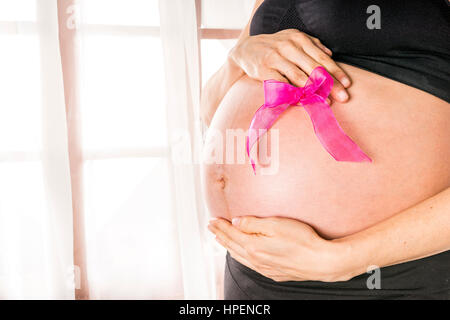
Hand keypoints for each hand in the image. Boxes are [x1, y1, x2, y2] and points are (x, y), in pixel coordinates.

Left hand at [208, 216, 355, 281]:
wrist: (321, 262)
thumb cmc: (303, 241)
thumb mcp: (276, 225)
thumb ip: (253, 223)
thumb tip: (236, 221)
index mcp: (254, 246)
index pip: (232, 233)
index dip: (221, 226)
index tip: (213, 219)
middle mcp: (256, 259)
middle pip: (232, 245)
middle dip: (220, 235)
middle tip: (211, 227)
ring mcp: (265, 268)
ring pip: (239, 256)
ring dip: (227, 246)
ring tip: (220, 239)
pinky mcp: (273, 273)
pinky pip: (249, 264)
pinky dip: (239, 256)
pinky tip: (240, 254)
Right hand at [229, 29, 350, 102]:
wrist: (245, 50)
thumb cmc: (273, 47)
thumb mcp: (292, 38)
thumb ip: (312, 44)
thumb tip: (330, 53)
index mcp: (298, 39)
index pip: (321, 57)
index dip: (336, 71)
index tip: (347, 84)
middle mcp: (288, 47)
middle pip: (314, 68)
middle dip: (330, 84)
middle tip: (343, 96)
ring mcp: (275, 59)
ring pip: (299, 77)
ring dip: (314, 91)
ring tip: (326, 101)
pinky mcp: (264, 71)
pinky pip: (283, 85)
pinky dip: (294, 94)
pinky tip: (304, 101)